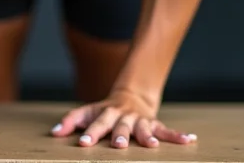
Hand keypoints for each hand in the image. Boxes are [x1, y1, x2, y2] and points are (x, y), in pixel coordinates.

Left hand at [50, 88, 196, 147]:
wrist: (130, 97)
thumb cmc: (104, 111)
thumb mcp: (87, 113)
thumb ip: (71, 121)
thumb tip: (54, 132)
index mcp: (106, 113)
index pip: (96, 122)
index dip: (90, 133)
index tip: (83, 144)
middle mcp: (123, 116)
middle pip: (120, 126)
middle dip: (119, 136)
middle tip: (118, 146)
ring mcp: (140, 119)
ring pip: (144, 128)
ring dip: (147, 136)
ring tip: (152, 146)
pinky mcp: (154, 123)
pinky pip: (167, 130)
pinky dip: (178, 136)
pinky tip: (190, 140)